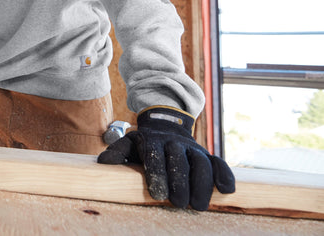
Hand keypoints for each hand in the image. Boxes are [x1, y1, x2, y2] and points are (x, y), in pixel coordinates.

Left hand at [97, 106, 234, 209]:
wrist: (165, 125)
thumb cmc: (144, 143)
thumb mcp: (128, 143)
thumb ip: (117, 152)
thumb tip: (103, 162)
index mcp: (153, 141)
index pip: (155, 157)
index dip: (158, 175)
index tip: (159, 194)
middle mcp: (175, 143)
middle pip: (180, 161)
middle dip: (181, 182)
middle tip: (180, 204)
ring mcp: (193, 148)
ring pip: (202, 162)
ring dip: (203, 184)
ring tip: (200, 205)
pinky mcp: (207, 154)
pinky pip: (219, 162)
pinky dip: (224, 174)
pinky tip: (226, 190)